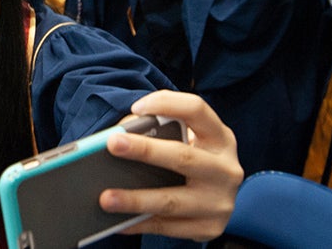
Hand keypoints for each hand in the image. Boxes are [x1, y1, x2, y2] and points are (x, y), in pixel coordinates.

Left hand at [100, 90, 242, 241]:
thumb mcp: (186, 139)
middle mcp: (225, 169)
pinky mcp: (209, 228)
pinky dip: (138, 223)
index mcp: (220, 137)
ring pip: (172, 201)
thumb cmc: (189, 158)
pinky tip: (117, 221)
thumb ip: (155, 131)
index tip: (136, 108)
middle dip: (145, 150)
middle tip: (112, 144)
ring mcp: (219, 202)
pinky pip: (167, 227)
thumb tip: (117, 137)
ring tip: (106, 197)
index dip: (167, 104)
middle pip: (183, 157)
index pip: (197, 110)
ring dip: (136, 199)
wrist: (215, 199)